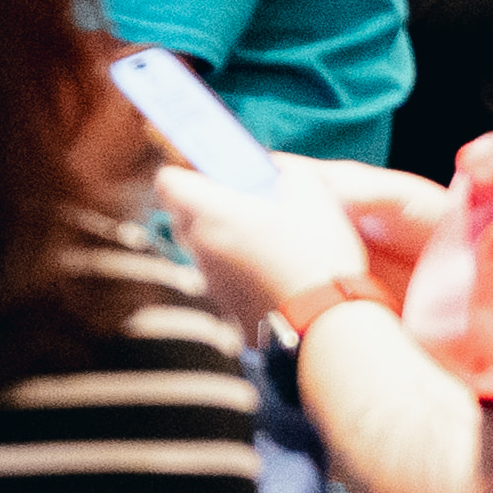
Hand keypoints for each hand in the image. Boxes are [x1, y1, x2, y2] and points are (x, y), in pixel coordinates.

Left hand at [170, 153, 446, 339]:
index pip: (167, 181)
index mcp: (212, 213)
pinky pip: (220, 274)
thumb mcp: (312, 196)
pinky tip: (271, 266)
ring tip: (263, 233)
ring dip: (221, 235)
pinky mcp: (226, 307)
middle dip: (203, 201)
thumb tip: (277, 170)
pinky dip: (235, 265)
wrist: (326, 324)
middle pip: (181, 214)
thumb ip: (286, 173)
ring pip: (201, 246)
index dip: (183, 170)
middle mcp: (201, 247)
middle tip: (241, 197)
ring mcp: (211, 281)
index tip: (209, 169)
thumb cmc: (317, 256)